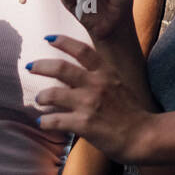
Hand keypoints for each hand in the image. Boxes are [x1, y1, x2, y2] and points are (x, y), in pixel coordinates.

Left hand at [29, 35, 155, 164]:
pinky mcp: (83, 124)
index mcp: (105, 72)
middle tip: (30, 66)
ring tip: (39, 99)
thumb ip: (100, 78)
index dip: (63, 42)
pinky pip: (55, 120)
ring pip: (53, 94)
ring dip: (41, 96)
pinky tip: (42, 122)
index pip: (81, 50)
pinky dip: (45, 121)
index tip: (48, 38)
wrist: (143, 136)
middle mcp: (96, 84)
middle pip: (61, 68)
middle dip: (41, 66)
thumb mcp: (119, 85)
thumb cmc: (132, 112)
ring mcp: (89, 104)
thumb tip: (77, 76)